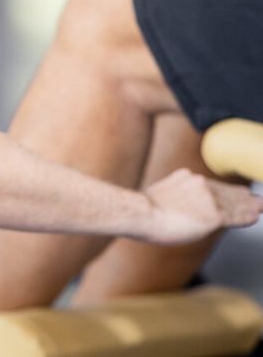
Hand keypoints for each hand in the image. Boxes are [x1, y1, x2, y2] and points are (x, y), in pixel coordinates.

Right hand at [141, 168, 262, 244]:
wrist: (142, 214)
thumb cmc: (144, 209)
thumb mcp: (161, 191)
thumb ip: (177, 190)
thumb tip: (181, 194)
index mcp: (188, 177)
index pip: (214, 184)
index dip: (230, 190)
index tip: (241, 192)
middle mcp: (201, 183)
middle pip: (229, 191)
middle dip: (244, 197)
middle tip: (258, 200)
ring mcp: (209, 198)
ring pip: (236, 203)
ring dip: (250, 206)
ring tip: (260, 206)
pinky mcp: (214, 215)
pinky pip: (237, 216)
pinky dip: (247, 216)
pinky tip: (255, 215)